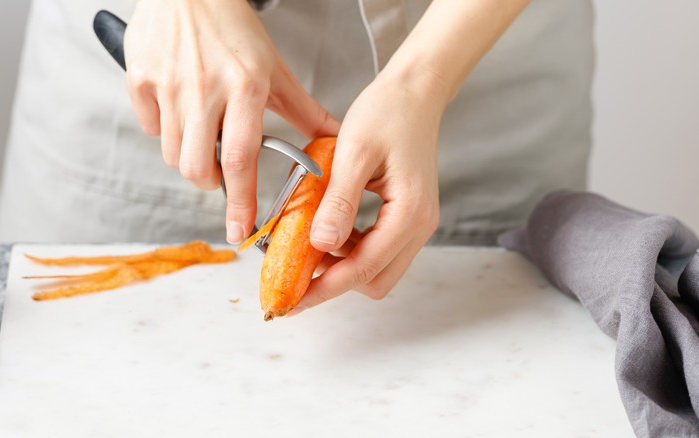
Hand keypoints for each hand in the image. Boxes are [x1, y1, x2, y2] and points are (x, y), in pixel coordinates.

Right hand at [124, 0, 338, 242]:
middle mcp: (204, 88)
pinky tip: (178, 106)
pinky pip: (148, 127)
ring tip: (201, 128)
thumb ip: (303, 109)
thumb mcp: (274, 66)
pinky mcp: (139, 78)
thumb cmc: (233, 27)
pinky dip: (163, 128)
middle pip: (197, 168)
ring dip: (188, 155)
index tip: (240, 231)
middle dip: (209, 182)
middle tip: (219, 168)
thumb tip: (334, 139)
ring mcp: (167, 84)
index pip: (240, 160)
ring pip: (171, 153)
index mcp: (245, 86)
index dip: (240, 201)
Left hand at [293, 67, 445, 312]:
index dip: (324, 289)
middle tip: (294, 276)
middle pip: (375, 280)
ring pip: (376, 268)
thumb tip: (321, 246)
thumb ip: (339, 201)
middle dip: (334, 283)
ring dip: (341, 265)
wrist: (414, 91)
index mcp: (409, 214)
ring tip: (305, 248)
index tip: (291, 300)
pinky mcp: (406, 216)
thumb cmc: (387, 113)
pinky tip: (326, 229)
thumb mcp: (354, 153)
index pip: (363, 269)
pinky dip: (350, 248)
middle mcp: (419, 226)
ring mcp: (416, 223)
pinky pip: (377, 247)